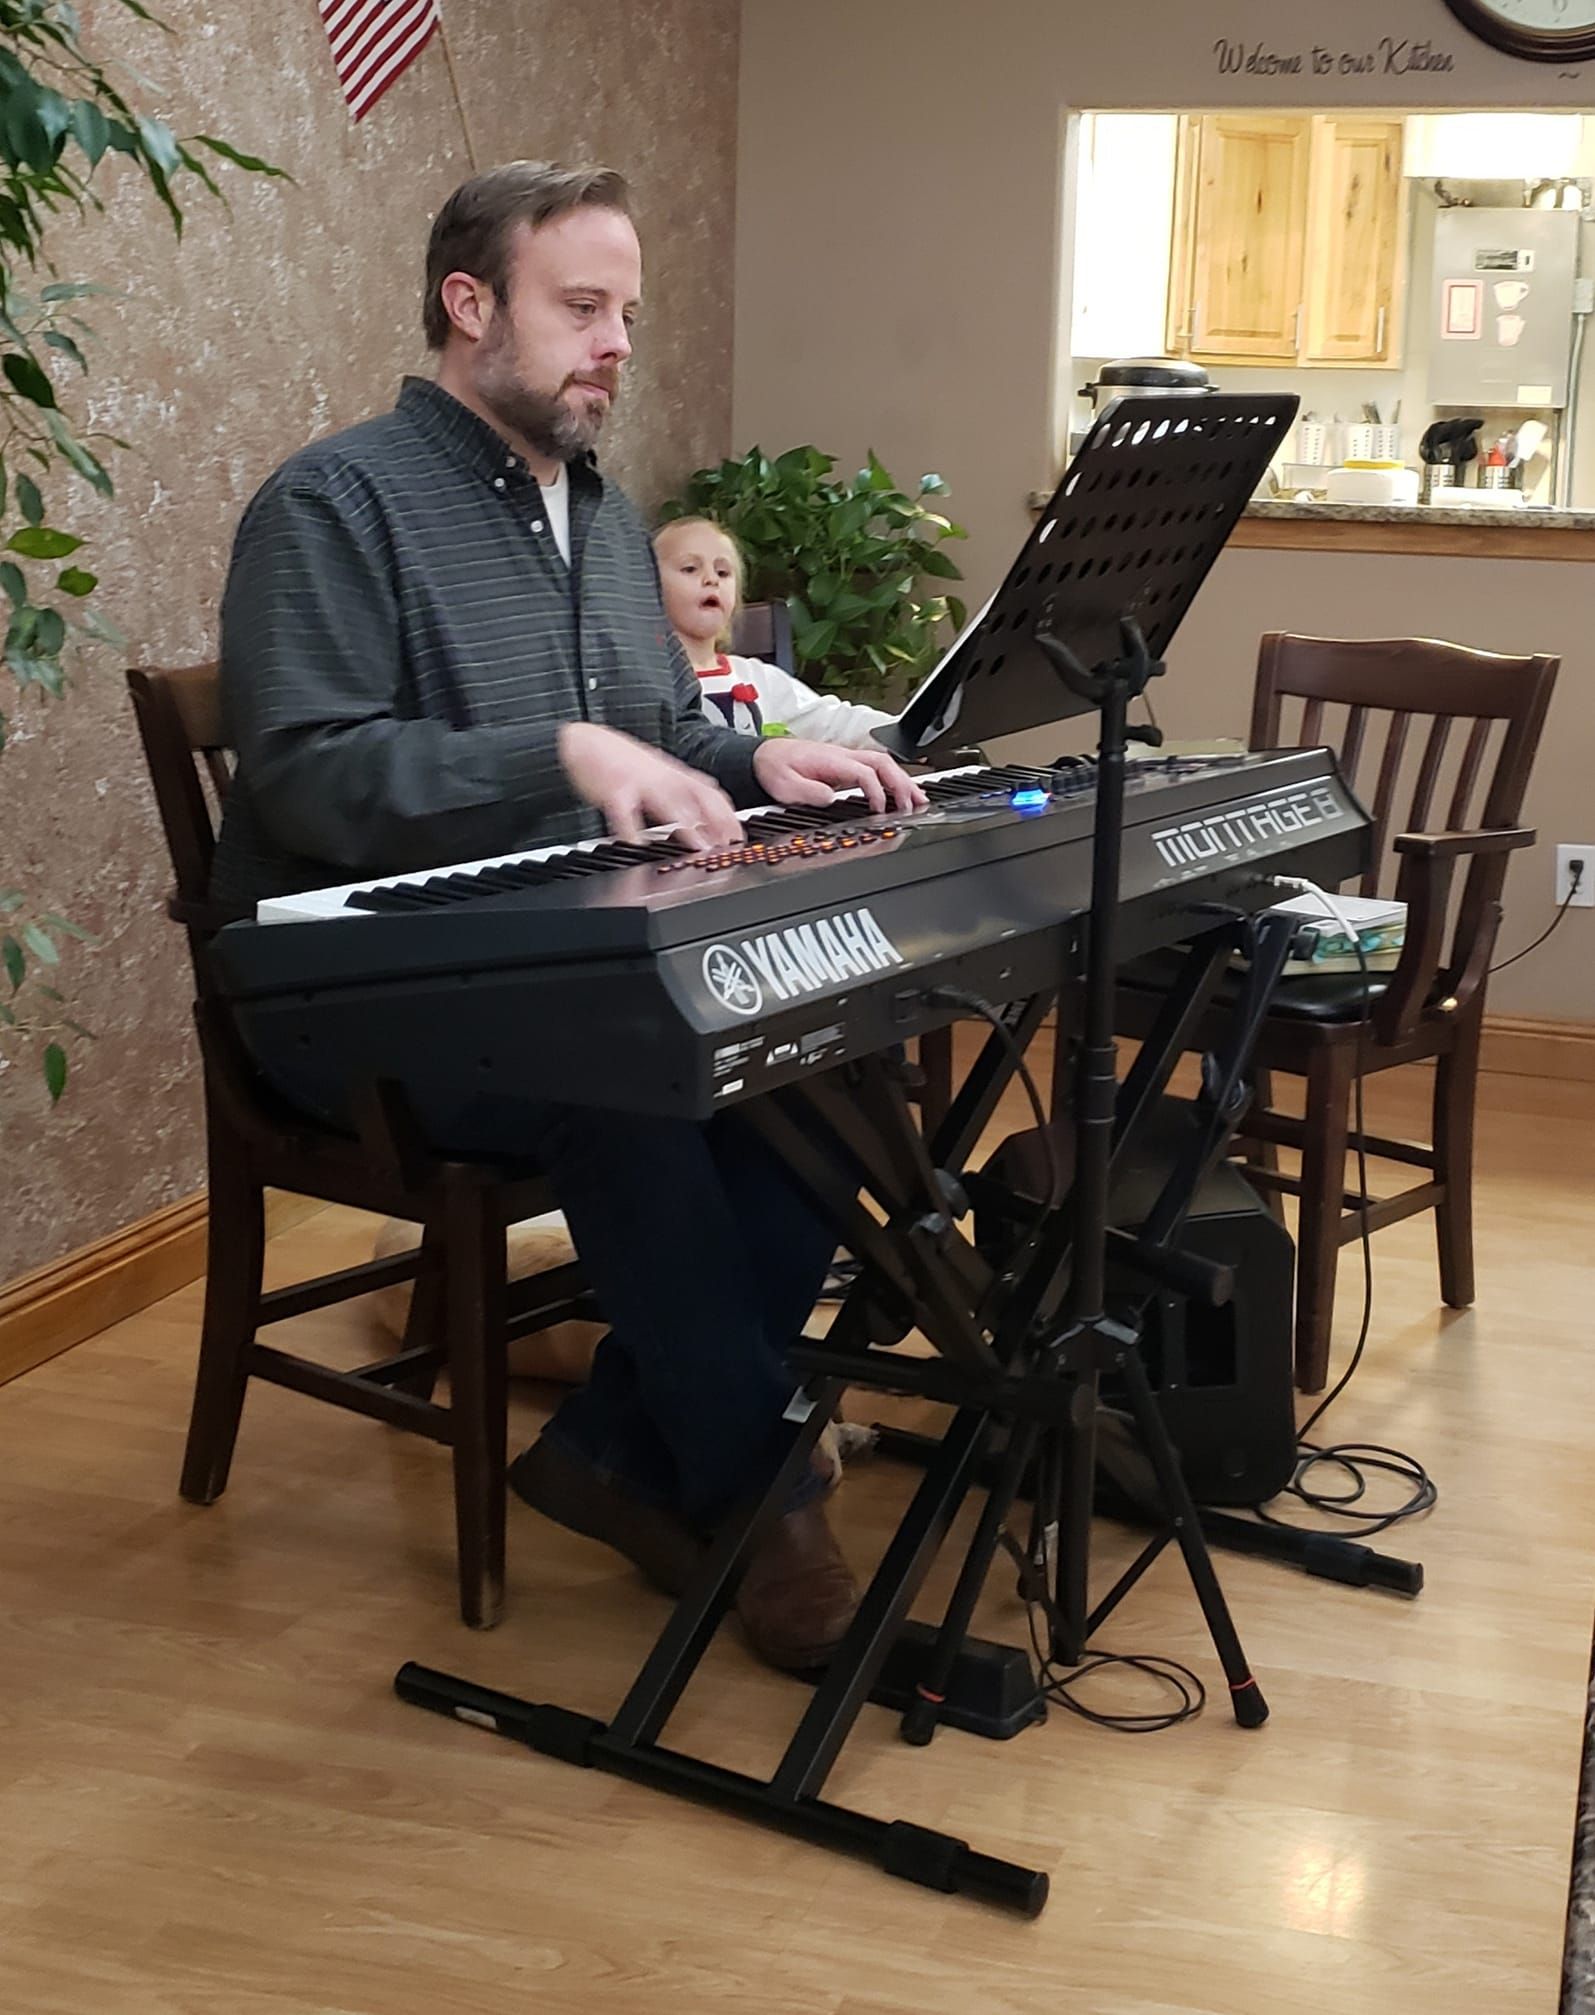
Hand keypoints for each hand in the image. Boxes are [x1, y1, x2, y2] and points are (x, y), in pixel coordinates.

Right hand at [558, 721, 744, 847]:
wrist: (583, 742)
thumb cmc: (619, 762)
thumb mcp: (655, 774)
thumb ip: (676, 795)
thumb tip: (700, 821)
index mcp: (672, 772)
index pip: (709, 791)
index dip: (726, 813)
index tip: (738, 836)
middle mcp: (661, 775)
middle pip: (696, 795)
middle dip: (716, 820)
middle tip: (727, 845)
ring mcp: (639, 781)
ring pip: (667, 802)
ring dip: (686, 826)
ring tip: (699, 847)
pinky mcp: (614, 789)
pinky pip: (624, 812)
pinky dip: (631, 831)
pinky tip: (637, 846)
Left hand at [752, 737, 926, 816]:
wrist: (764, 756)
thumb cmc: (774, 768)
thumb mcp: (785, 786)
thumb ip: (809, 792)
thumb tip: (831, 798)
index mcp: (830, 760)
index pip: (864, 772)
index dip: (875, 791)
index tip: (879, 810)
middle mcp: (842, 756)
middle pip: (883, 764)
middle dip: (902, 783)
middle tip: (915, 804)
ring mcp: (846, 760)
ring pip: (883, 765)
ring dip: (903, 781)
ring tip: (918, 800)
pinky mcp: (846, 766)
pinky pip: (876, 770)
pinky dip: (893, 781)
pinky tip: (901, 794)